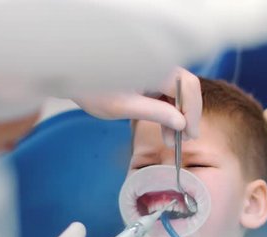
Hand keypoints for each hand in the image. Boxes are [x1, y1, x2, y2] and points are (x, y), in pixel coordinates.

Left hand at [74, 67, 201, 145]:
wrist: (74, 76)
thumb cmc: (93, 89)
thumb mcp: (123, 107)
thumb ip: (155, 113)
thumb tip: (181, 123)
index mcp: (154, 67)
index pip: (187, 87)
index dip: (192, 112)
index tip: (189, 134)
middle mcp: (158, 66)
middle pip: (188, 88)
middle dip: (189, 114)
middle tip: (186, 139)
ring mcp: (155, 71)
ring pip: (179, 92)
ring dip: (179, 115)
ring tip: (172, 140)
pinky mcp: (150, 78)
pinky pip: (168, 94)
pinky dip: (169, 111)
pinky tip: (166, 130)